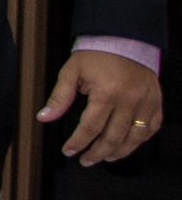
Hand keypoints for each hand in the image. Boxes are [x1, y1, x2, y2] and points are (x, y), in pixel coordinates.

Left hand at [38, 50, 164, 165]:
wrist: (125, 39)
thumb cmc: (96, 55)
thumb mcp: (71, 72)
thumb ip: (59, 97)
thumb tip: (43, 118)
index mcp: (106, 94)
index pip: (91, 127)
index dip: (78, 142)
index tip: (69, 151)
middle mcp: (129, 101)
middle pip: (113, 137)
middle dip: (97, 153)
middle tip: (85, 160)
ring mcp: (146, 103)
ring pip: (135, 137)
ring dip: (119, 152)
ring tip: (105, 158)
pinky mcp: (156, 102)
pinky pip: (152, 127)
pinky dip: (140, 139)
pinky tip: (128, 145)